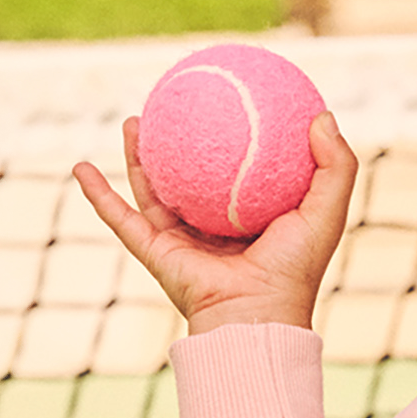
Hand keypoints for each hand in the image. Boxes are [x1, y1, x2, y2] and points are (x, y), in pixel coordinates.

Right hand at [72, 112, 357, 333]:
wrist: (254, 315)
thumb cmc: (295, 268)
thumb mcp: (327, 211)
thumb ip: (336, 165)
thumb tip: (321, 114)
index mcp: (251, 220)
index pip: (242, 171)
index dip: (236, 138)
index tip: (232, 102)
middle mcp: (214, 228)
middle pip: (192, 176)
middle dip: (181, 143)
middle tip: (177, 105)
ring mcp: (181, 240)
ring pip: (153, 190)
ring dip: (138, 157)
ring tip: (133, 121)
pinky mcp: (154, 252)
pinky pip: (119, 216)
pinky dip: (97, 193)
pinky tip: (80, 167)